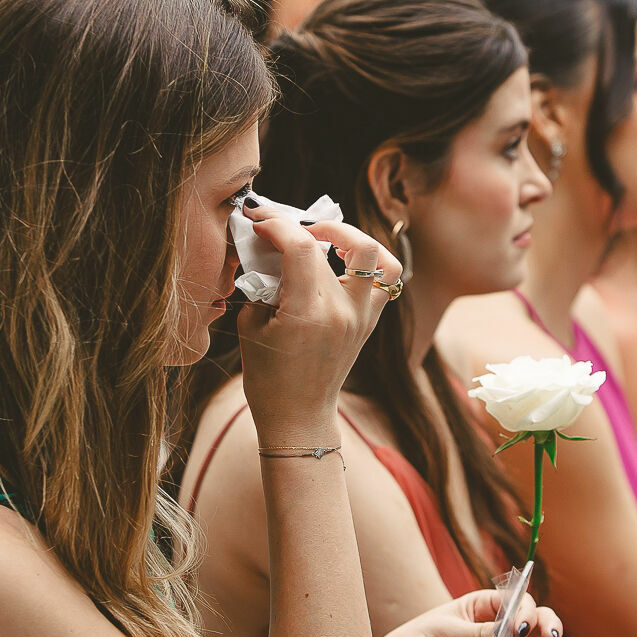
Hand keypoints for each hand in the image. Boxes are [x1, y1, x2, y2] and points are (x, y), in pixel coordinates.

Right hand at [236, 207, 399, 437]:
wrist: (299, 415)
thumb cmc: (268, 378)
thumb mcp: (251, 326)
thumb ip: (262, 283)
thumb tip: (266, 251)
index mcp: (309, 313)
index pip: (300, 247)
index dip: (277, 224)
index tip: (259, 220)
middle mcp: (343, 310)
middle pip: (331, 244)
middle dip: (300, 225)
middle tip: (281, 226)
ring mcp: (362, 315)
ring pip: (376, 254)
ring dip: (349, 235)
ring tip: (325, 236)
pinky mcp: (370, 320)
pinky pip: (385, 278)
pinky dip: (368, 259)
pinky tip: (342, 257)